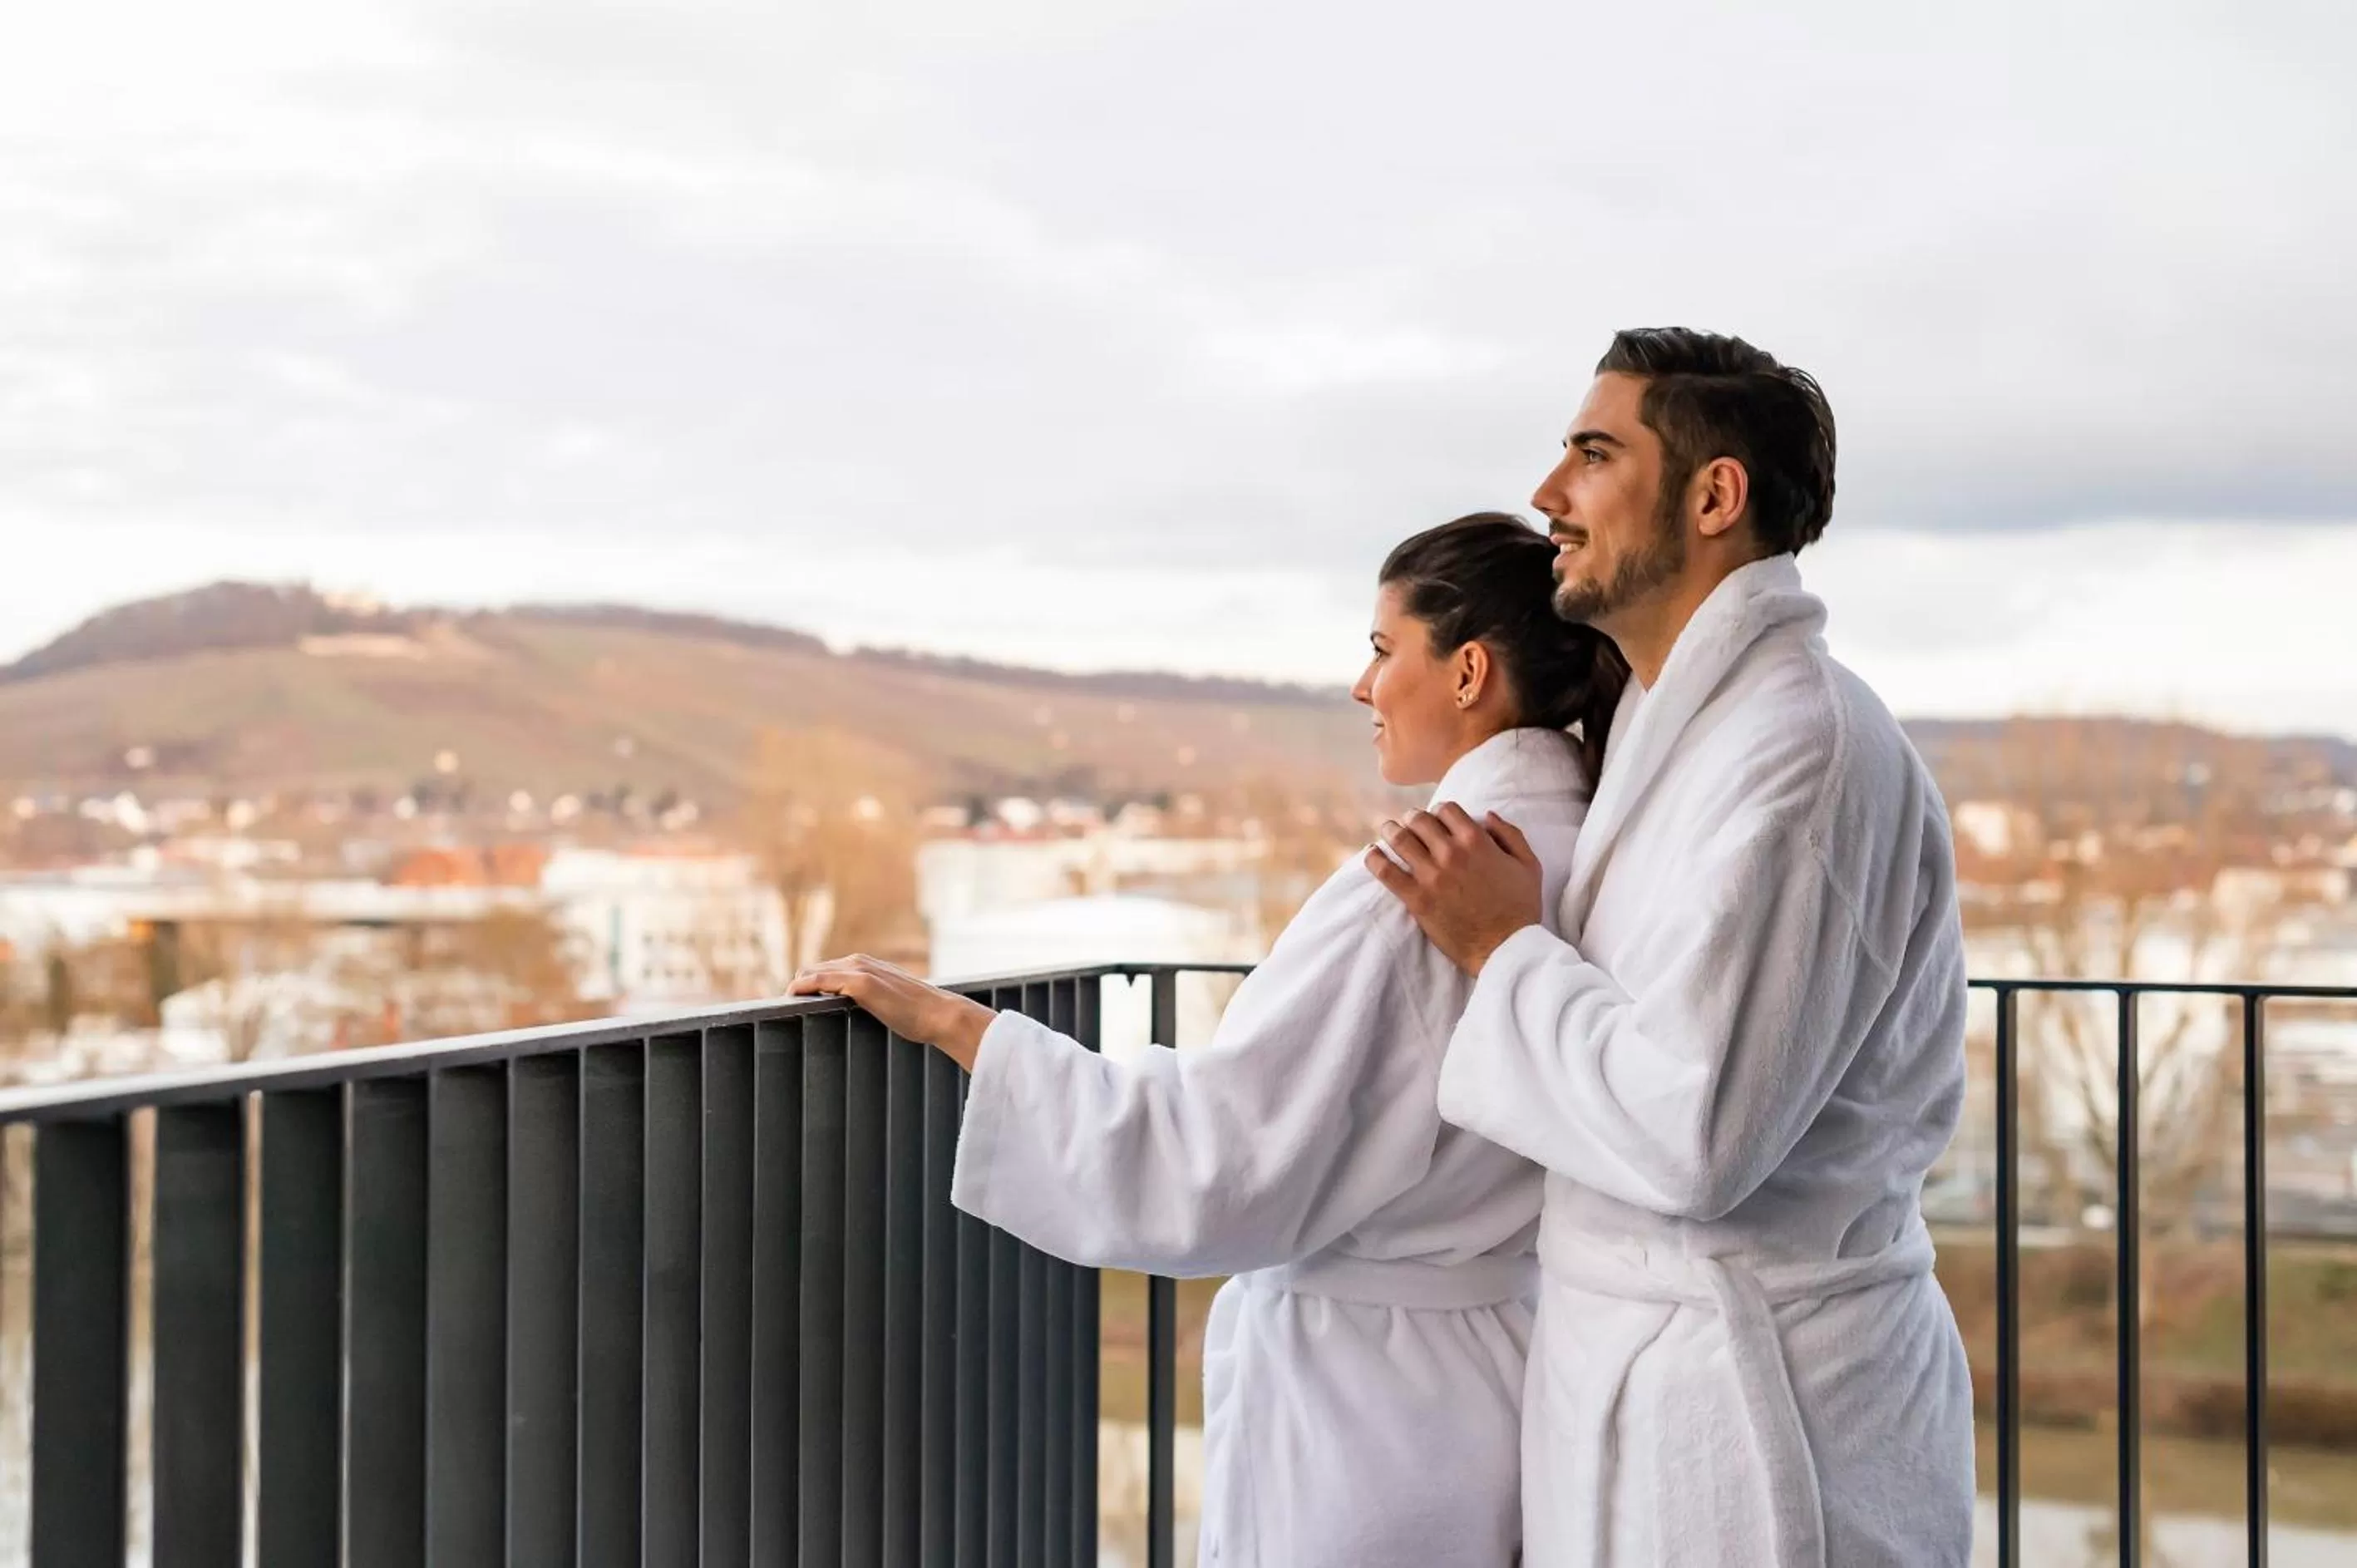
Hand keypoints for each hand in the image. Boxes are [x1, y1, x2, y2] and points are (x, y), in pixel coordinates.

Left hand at [788, 954, 997, 1069]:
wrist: (939, 1014)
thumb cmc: (917, 1014)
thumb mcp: (887, 1003)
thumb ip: (869, 1001)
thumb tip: (855, 1015)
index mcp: (865, 965)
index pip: (823, 971)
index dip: (806, 986)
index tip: (794, 1004)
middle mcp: (859, 962)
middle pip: (811, 970)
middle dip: (797, 989)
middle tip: (784, 1011)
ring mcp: (859, 970)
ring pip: (812, 973)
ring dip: (796, 988)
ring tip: (784, 1008)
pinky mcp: (861, 983)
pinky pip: (820, 980)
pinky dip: (803, 987)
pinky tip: (793, 999)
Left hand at [1362, 804, 1543, 974]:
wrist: (1505, 948)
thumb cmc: (1520, 908)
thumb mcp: (1529, 865)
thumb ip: (1510, 835)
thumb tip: (1488, 815)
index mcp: (1477, 841)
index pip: (1447, 810)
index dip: (1440, 811)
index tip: (1437, 819)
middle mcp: (1451, 853)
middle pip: (1420, 820)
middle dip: (1413, 818)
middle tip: (1409, 822)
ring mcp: (1431, 876)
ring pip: (1399, 839)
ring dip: (1391, 830)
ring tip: (1388, 830)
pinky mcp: (1416, 899)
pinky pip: (1385, 871)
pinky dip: (1374, 858)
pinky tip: (1370, 853)